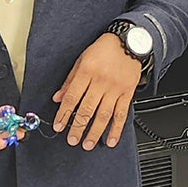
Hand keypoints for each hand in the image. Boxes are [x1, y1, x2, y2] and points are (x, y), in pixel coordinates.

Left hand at [52, 33, 140, 149]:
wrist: (129, 42)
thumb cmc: (104, 49)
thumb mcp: (82, 59)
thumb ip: (70, 80)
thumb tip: (58, 98)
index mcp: (87, 71)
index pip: (72, 97)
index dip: (64, 114)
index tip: (58, 126)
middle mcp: (101, 81)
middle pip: (87, 109)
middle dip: (78, 127)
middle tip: (72, 140)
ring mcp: (115, 88)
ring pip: (104, 115)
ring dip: (95, 132)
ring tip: (88, 144)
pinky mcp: (128, 93)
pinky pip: (122, 114)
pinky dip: (117, 129)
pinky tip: (111, 140)